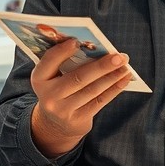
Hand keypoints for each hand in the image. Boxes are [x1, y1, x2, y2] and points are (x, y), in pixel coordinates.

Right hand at [29, 39, 132, 157]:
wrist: (55, 124)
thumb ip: (65, 62)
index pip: (49, 61)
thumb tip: (95, 47)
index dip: (62, 51)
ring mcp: (63, 110)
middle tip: (119, 56)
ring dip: (112, 77)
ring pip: (92, 90)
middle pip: (78, 78)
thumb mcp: (53, 77)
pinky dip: (114, 89)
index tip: (77, 41)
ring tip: (125, 66)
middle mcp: (49, 96)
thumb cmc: (58, 89)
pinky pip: (99, 101)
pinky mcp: (77, 120)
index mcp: (39, 79)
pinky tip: (124, 79)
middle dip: (101, 66)